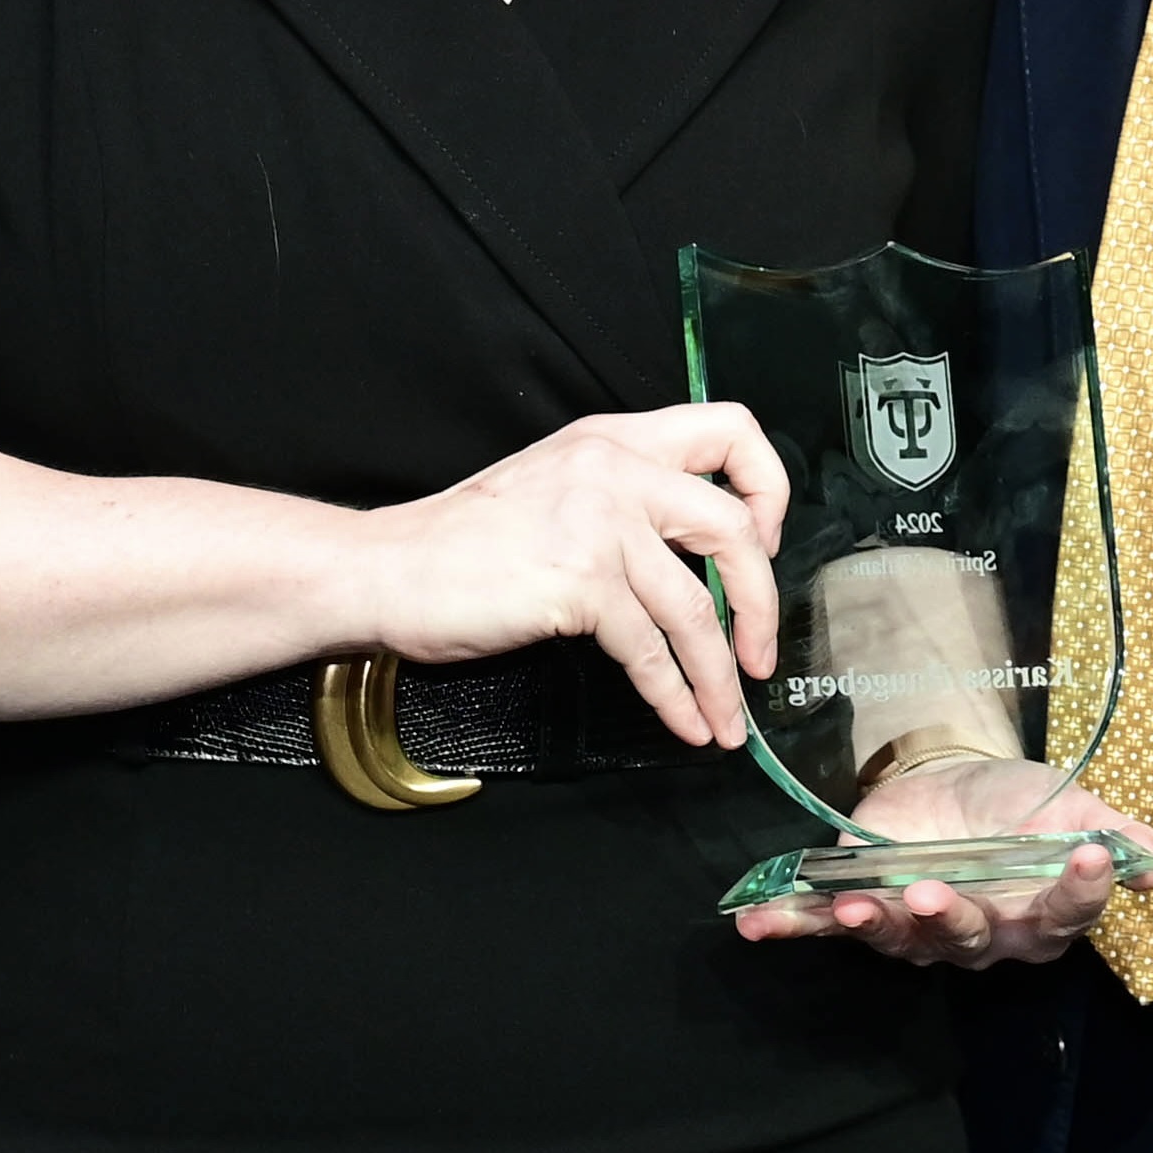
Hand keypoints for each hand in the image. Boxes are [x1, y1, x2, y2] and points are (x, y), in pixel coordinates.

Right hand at [356, 403, 788, 749]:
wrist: (384, 568)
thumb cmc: (464, 541)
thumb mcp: (559, 486)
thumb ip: (627, 499)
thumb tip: (701, 559)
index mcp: (617, 439)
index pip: (731, 430)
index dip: (767, 488)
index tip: (764, 545)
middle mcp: (616, 468)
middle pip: (735, 527)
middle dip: (761, 603)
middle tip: (761, 655)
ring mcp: (599, 523)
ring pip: (696, 607)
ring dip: (720, 676)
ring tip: (727, 720)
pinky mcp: (579, 581)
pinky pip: (650, 649)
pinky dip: (675, 695)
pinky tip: (684, 722)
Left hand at [728, 754, 1152, 969]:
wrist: (949, 786)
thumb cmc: (1012, 802)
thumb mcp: (1061, 801)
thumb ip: (1105, 828)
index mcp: (1037, 911)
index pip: (1066, 912)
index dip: (1080, 892)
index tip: (1092, 857)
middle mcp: (980, 934)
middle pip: (972, 938)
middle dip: (951, 918)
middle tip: (935, 893)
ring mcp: (919, 927)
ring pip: (903, 939)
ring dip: (876, 924)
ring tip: (860, 902)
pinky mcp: (866, 907)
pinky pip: (828, 926)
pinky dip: (792, 925)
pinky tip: (755, 924)